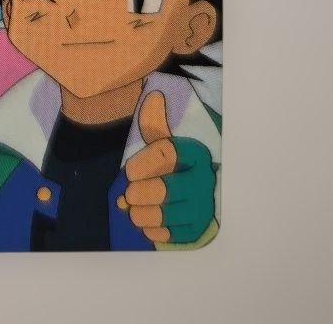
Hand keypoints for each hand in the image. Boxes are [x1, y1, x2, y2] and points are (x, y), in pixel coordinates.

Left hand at [117, 90, 215, 244]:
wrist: (186, 186)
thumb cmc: (168, 161)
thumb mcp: (161, 138)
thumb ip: (153, 120)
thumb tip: (153, 98)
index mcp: (194, 152)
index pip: (169, 155)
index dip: (146, 164)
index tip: (129, 172)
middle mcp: (204, 179)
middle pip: (167, 189)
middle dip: (142, 193)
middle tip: (129, 194)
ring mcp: (204, 206)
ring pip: (168, 214)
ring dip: (144, 214)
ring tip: (133, 209)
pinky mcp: (199, 229)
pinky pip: (174, 235)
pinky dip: (156, 232)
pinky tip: (146, 224)